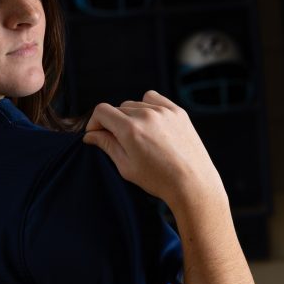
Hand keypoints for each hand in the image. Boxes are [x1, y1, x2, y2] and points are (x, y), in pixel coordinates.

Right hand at [82, 90, 225, 207]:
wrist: (193, 184)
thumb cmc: (159, 180)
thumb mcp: (126, 166)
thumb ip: (107, 145)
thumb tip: (90, 135)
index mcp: (130, 130)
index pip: (102, 111)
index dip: (94, 122)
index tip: (96, 134)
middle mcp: (146, 115)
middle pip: (118, 108)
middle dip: (113, 123)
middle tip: (118, 141)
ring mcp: (164, 111)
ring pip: (135, 104)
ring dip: (130, 116)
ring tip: (138, 136)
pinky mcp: (177, 112)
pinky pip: (154, 99)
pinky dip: (147, 107)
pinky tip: (150, 123)